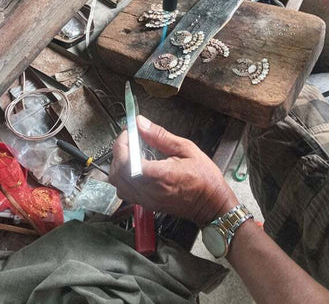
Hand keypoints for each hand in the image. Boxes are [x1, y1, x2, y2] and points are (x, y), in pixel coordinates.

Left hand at [110, 115, 237, 225]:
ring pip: (117, 183)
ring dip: (119, 164)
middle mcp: (150, 190)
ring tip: (132, 153)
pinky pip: (124, 191)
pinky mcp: (146, 205)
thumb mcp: (186, 149)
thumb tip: (141, 123)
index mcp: (161, 175)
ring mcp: (147, 200)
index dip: (123, 144)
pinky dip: (123, 177)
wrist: (212, 204)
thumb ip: (160, 136)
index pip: (127, 161)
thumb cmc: (204, 178)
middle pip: (117, 172)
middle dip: (119, 151)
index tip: (129, 132)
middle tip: (130, 139)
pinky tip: (135, 167)